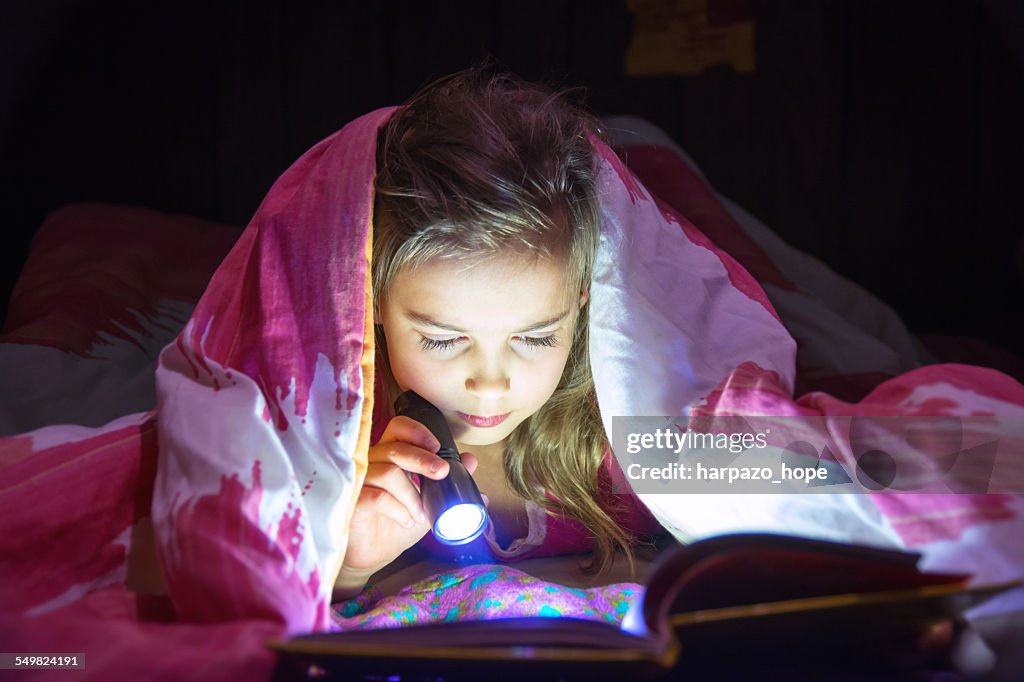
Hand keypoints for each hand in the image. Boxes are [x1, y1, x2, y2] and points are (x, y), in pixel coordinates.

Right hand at [335, 415, 477, 596]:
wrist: (376, 553)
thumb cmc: (399, 520)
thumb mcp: (430, 500)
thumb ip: (449, 480)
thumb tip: (472, 461)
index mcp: (391, 454)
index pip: (399, 427)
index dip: (417, 431)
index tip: (438, 447)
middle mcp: (373, 461)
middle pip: (395, 447)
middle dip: (422, 459)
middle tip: (442, 473)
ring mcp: (360, 480)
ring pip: (388, 472)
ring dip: (412, 494)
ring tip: (421, 513)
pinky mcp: (352, 501)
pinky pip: (376, 497)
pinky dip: (398, 509)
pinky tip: (406, 520)